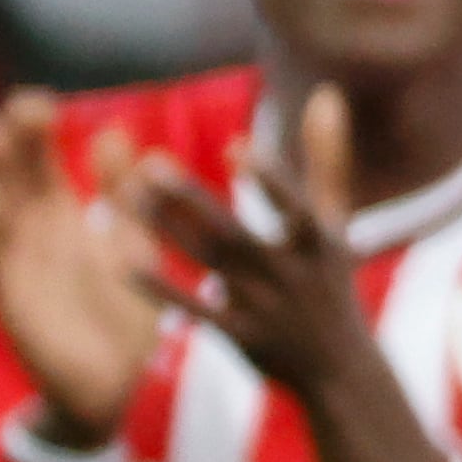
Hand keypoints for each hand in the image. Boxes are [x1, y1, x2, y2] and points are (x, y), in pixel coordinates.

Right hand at [0, 90, 167, 450]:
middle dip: (10, 144)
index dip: (34, 131)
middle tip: (16, 108)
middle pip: (12, 180)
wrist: (118, 385)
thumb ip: (126, 195)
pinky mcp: (18, 306)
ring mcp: (22, 269)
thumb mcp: (132, 242)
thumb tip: (116, 132)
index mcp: (61, 219)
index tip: (41, 99)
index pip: (38, 163)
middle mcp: (34, 238)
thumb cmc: (123, 310)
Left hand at [122, 88, 449, 461]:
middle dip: (193, 201)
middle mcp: (289, 274)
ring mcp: (262, 307)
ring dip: (165, 230)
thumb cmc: (332, 279)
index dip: (268, 179)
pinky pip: (192, 308)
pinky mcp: (237, 336)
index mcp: (318, 243)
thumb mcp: (337, 220)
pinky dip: (159, 286)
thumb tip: (325, 92)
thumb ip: (328, 157)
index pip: (293, 207)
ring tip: (126, 193)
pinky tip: (121, 260)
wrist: (340, 369)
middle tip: (150, 164)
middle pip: (233, 233)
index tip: (233, 145)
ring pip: (206, 264)